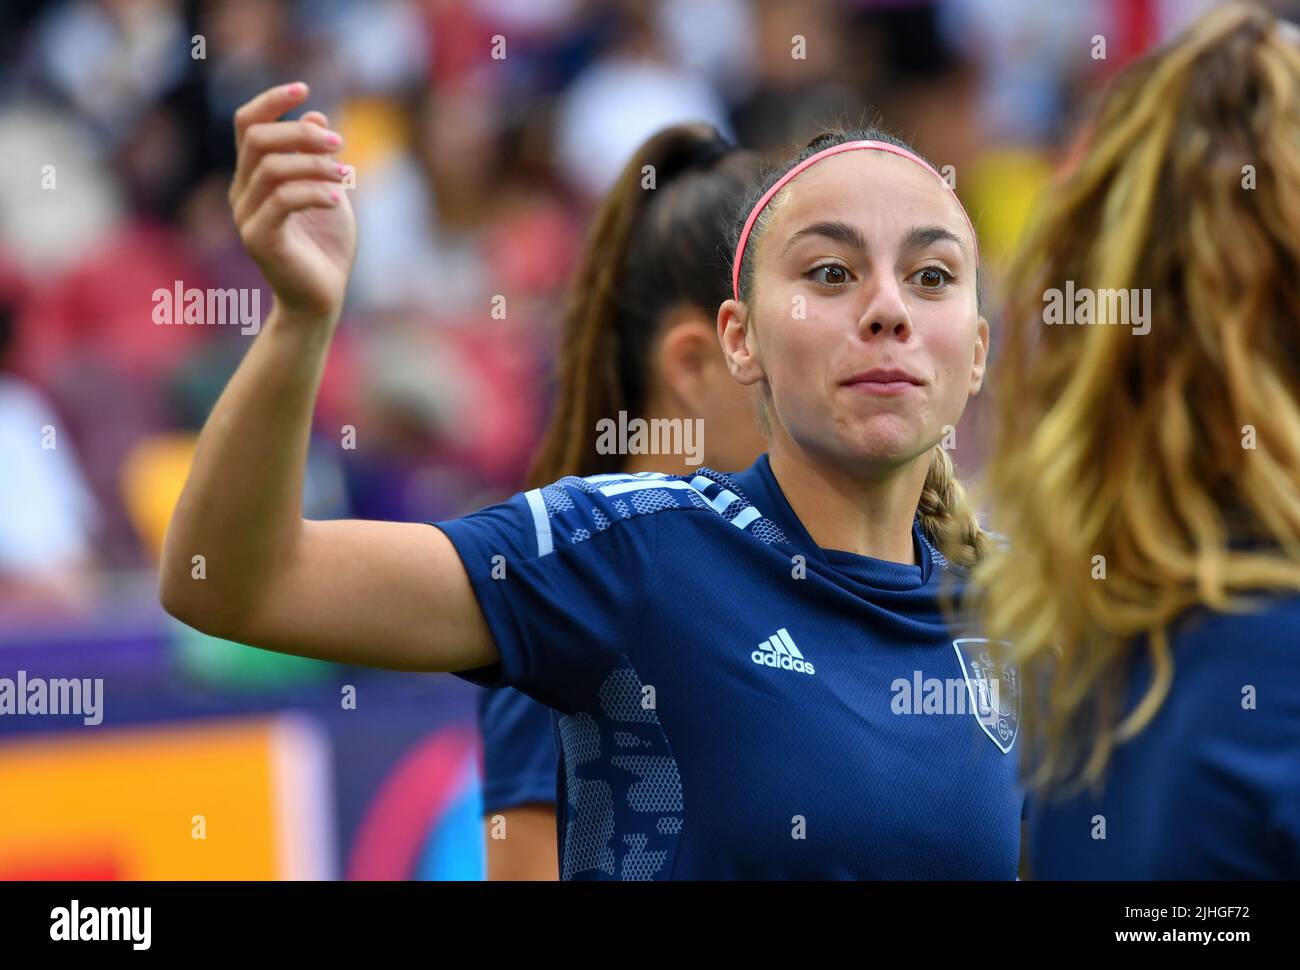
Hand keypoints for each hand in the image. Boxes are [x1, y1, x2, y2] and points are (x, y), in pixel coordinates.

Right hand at [229, 82, 356, 323]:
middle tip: (340, 144)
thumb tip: (316, 116)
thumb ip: (320, 157)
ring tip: (347, 175)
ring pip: (272, 169)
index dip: (272, 101)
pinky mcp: (259, 239)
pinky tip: (337, 197)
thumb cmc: (326, 246)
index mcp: (253, 177)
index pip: (248, 124)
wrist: (322, 297)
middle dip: (302, 134)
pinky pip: (282, 201)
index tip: (304, 88)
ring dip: (315, 164)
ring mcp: (247, 217)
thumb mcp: (328, 191)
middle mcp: (242, 193)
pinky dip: (314, 192)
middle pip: (259, 140)